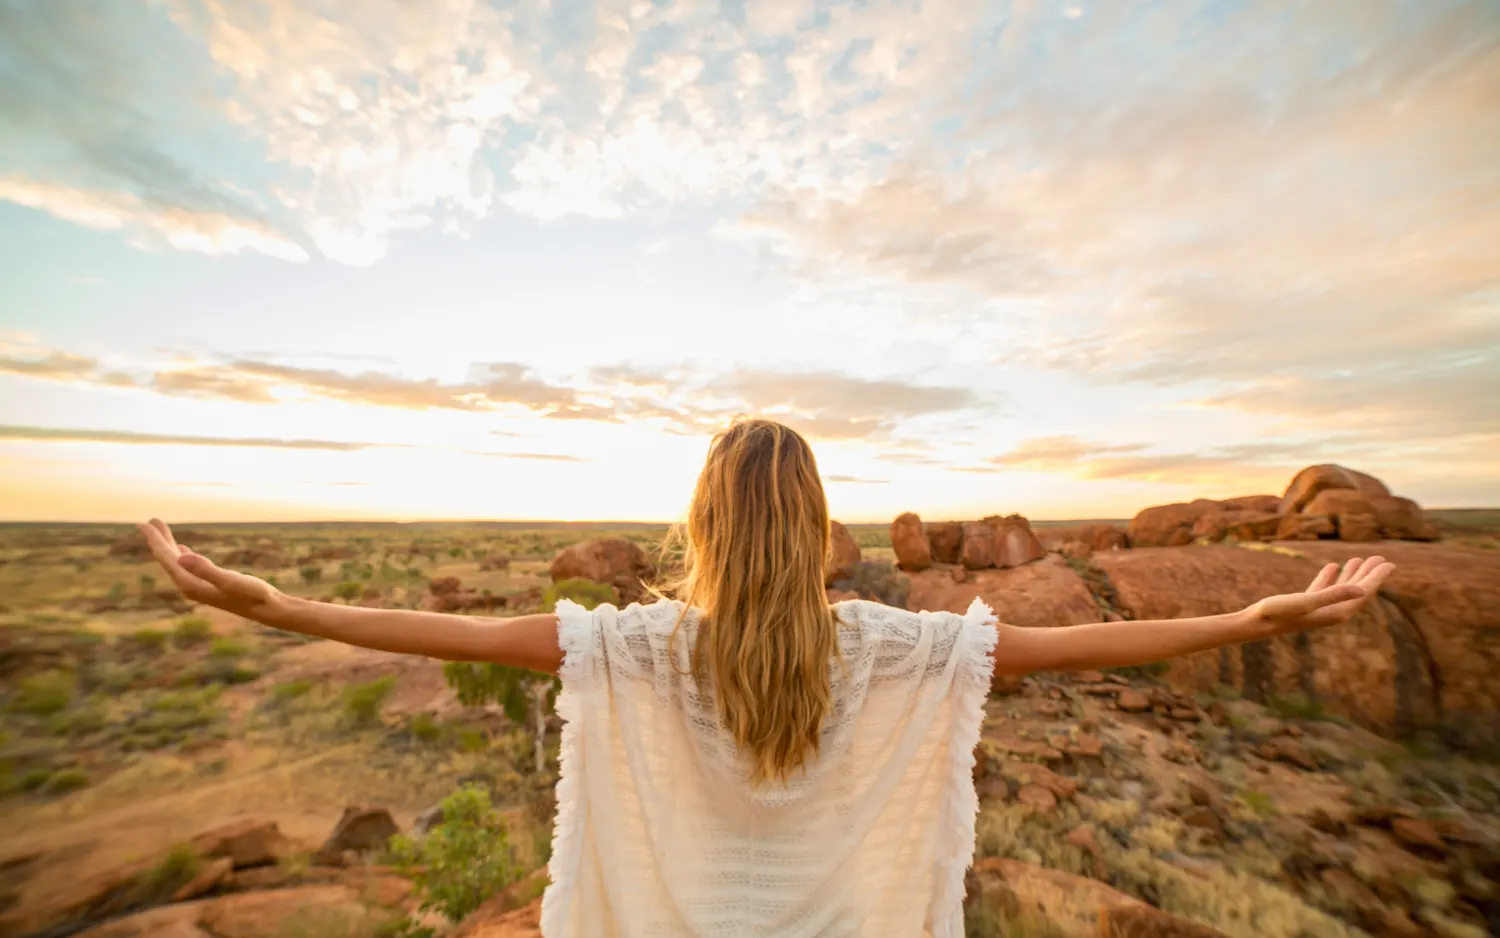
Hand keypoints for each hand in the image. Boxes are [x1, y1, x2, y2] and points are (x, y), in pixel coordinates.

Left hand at [136, 519, 287, 622]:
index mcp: (191, 584)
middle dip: (160, 540)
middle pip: (169, 560)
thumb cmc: (253, 595)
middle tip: (150, 521)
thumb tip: (181, 557)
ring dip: (170, 545)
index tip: (144, 524)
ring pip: (178, 562)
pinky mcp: (210, 584)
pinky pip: (189, 566)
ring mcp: (200, 586)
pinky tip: (182, 550)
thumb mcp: (230, 580)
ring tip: (162, 530)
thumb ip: (206, 569)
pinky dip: (182, 555)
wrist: (269, 610)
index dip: (156, 540)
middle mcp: (191, 586)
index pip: (168, 558)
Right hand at [1246, 555, 1394, 635]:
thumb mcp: (1306, 601)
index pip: (1362, 592)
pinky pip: (1324, 589)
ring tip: (1359, 559)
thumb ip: (1334, 594)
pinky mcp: (1306, 605)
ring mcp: (1319, 609)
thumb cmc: (1279, 613)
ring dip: (1351, 574)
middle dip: (1368, 574)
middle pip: (1356, 590)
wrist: (1255, 624)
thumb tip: (1362, 589)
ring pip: (1341, 589)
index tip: (1388, 563)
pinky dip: (1330, 577)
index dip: (1376, 577)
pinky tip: (1332, 567)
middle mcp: (1331, 612)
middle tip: (1380, 558)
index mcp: (1336, 612)